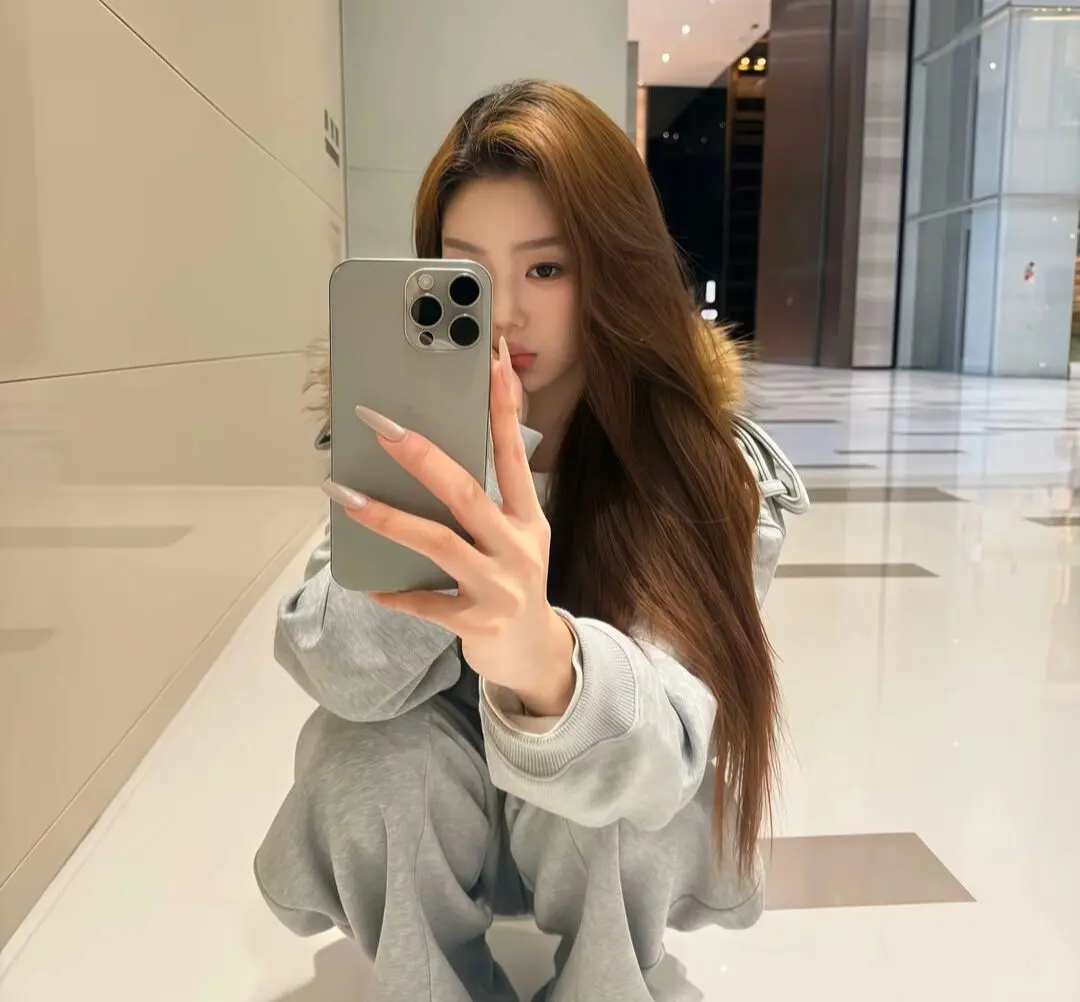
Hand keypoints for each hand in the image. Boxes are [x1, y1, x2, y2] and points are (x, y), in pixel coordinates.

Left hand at [327, 336, 573, 715]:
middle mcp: (517, 547)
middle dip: (422, 456)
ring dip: (387, 517)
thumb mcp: (514, 539)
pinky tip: (370, 583)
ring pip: (439, 543)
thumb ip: (484, 504)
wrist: (535, 656)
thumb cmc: (513, 585)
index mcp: (526, 518)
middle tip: (380, 426)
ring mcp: (499, 586)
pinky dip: (396, 592)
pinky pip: (426, 603)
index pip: (513, 454)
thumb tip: (427, 457)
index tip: (491, 361)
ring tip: (344, 495)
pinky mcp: (476, 622)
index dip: (503, 407)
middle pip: (466, 493)